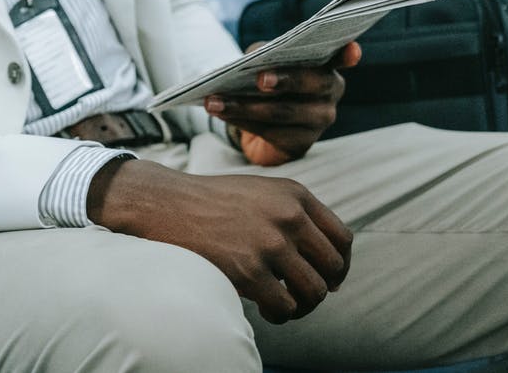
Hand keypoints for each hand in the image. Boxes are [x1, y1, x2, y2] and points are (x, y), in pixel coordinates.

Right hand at [87, 159, 352, 323]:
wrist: (165, 204)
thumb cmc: (211, 202)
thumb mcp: (262, 192)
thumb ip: (294, 214)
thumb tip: (326, 259)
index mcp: (296, 195)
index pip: (342, 239)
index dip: (340, 265)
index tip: (328, 278)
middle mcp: (289, 216)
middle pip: (333, 267)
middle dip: (323, 288)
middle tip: (302, 297)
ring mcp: (270, 243)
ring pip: (315, 291)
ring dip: (303, 306)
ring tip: (284, 306)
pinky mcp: (249, 270)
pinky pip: (285, 307)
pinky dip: (280, 316)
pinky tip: (266, 312)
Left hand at [206, 42, 361, 166]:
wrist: (261, 120)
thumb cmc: (267, 80)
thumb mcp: (265, 61)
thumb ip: (265, 53)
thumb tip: (254, 58)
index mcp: (327, 66)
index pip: (341, 58)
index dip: (347, 55)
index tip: (351, 49)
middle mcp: (331, 92)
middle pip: (310, 85)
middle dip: (284, 80)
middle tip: (260, 79)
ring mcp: (319, 120)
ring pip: (282, 112)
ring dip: (244, 105)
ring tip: (214, 100)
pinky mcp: (301, 143)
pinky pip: (269, 131)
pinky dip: (240, 120)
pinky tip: (220, 112)